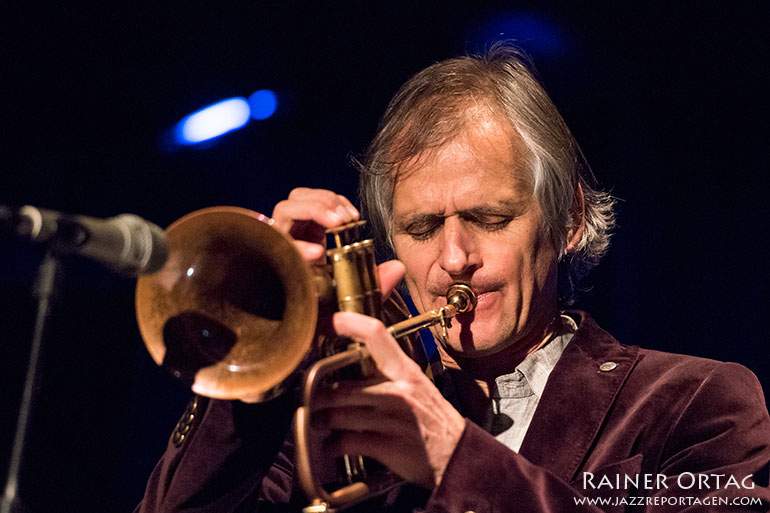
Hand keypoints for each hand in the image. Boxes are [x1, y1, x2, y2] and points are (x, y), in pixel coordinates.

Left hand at [271, 187, 358, 263]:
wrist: (299, 265)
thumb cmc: (293, 263)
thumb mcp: (294, 261)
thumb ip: (302, 254)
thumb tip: (317, 251)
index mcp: (279, 222)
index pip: (295, 209)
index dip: (319, 213)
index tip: (337, 222)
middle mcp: (289, 210)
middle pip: (307, 196)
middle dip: (329, 205)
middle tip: (346, 219)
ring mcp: (303, 208)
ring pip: (320, 195)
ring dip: (339, 205)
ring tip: (351, 218)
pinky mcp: (317, 211)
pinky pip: (330, 200)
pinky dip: (343, 205)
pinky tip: (352, 215)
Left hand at [315, 306, 465, 489]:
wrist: (458, 455)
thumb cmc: (433, 420)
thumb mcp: (417, 385)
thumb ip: (389, 372)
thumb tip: (353, 363)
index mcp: (405, 371)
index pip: (377, 335)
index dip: (351, 323)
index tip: (332, 321)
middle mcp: (397, 392)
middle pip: (340, 387)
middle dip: (317, 397)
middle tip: (309, 398)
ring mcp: (391, 419)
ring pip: (336, 415)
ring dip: (320, 422)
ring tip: (317, 423)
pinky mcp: (385, 446)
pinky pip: (343, 442)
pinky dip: (331, 446)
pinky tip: (332, 446)